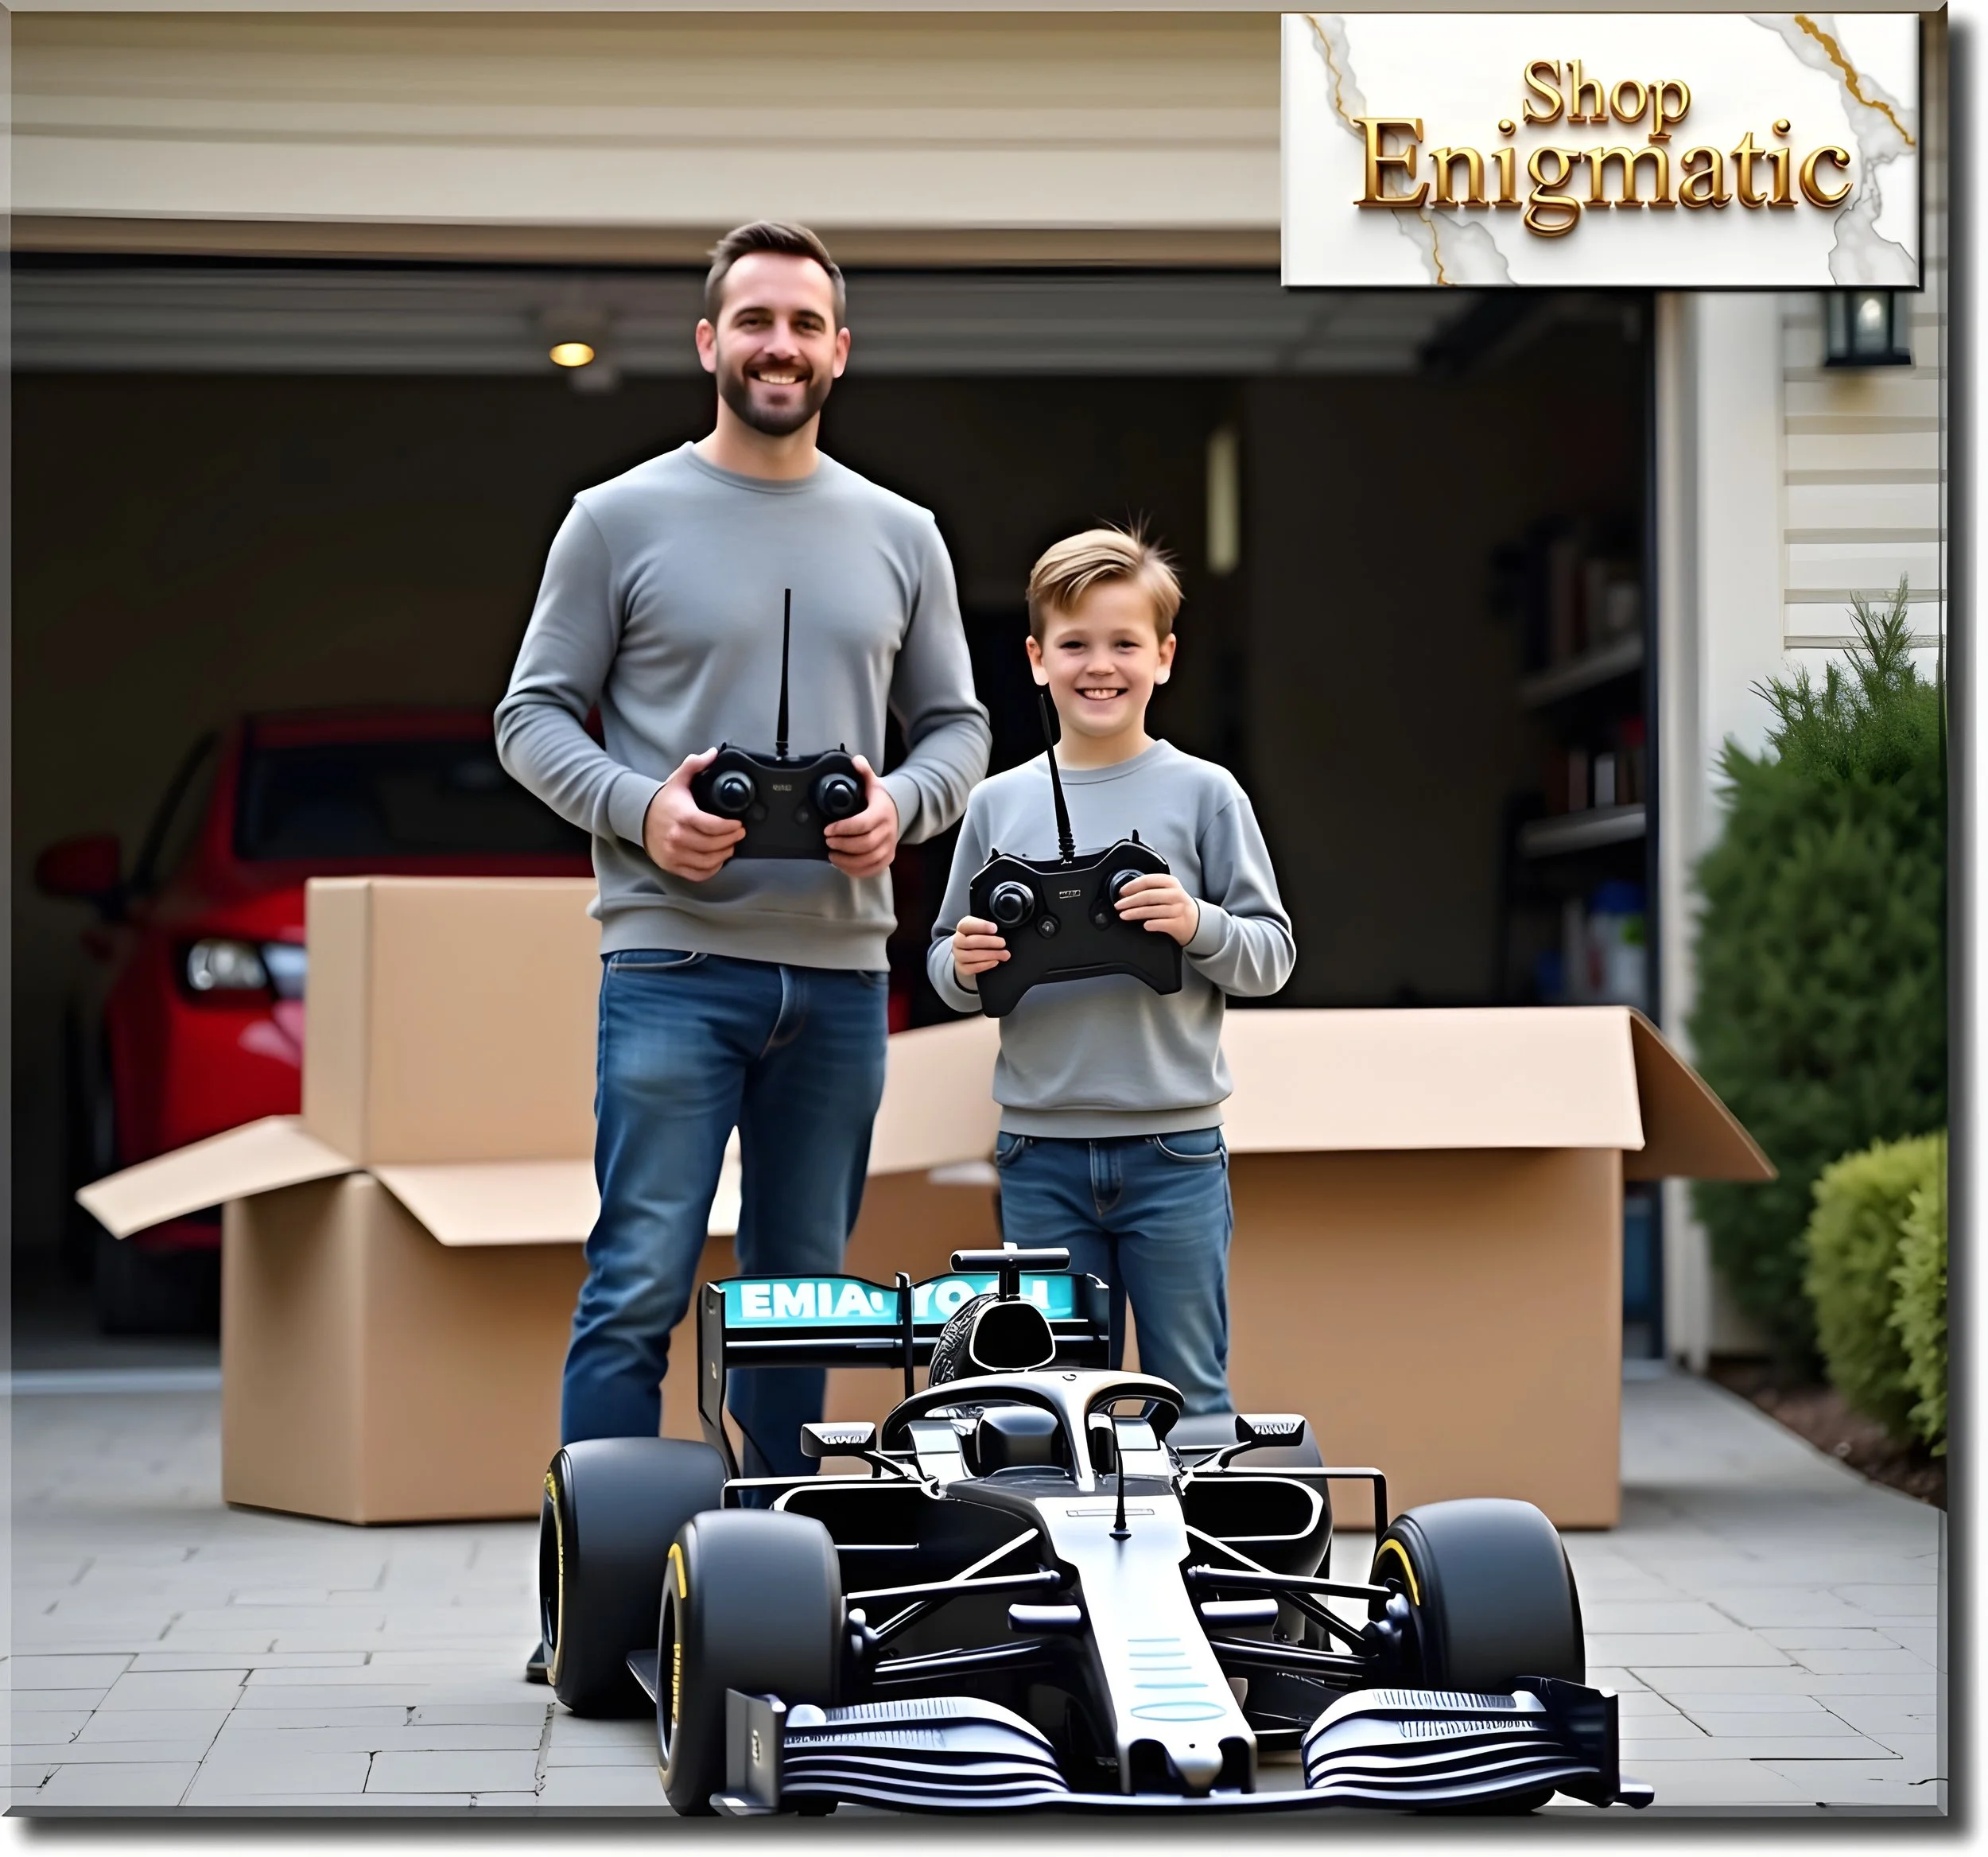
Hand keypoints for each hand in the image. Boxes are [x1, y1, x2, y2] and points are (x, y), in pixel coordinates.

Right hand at [642, 749, 744, 880]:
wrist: (637, 817)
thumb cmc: (663, 800)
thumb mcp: (678, 779)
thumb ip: (695, 765)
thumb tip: (713, 753)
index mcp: (682, 816)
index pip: (713, 826)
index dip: (730, 827)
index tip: (739, 824)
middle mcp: (677, 837)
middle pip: (713, 845)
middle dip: (731, 840)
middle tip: (739, 834)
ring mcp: (674, 854)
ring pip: (708, 861)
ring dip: (724, 855)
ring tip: (730, 846)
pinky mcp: (672, 865)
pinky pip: (697, 874)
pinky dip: (711, 870)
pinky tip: (717, 860)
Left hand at [823, 755, 899, 877]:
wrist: (898, 814)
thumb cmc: (879, 801)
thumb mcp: (873, 784)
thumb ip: (864, 772)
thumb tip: (855, 760)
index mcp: (881, 813)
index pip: (862, 824)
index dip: (842, 828)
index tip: (827, 829)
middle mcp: (888, 832)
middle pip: (864, 844)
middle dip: (842, 844)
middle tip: (827, 841)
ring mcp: (889, 848)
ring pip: (867, 860)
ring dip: (846, 860)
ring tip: (832, 854)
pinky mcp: (887, 859)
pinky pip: (871, 870)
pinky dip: (855, 870)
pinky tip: (842, 865)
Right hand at [951, 915, 1010, 983]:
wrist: (968, 952)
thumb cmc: (979, 937)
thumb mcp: (982, 928)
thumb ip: (988, 927)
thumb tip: (1003, 929)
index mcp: (962, 928)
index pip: (967, 925)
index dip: (981, 926)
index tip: (995, 928)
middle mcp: (957, 941)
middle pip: (970, 942)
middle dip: (989, 942)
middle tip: (1003, 943)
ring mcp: (958, 955)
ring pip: (971, 956)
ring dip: (990, 955)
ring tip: (1004, 954)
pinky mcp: (961, 968)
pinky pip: (972, 968)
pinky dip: (985, 965)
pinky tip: (995, 961)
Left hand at [1114, 872, 1200, 945]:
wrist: (1197, 922)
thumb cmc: (1177, 906)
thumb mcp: (1169, 891)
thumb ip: (1153, 888)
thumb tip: (1127, 893)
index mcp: (1172, 883)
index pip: (1149, 880)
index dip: (1133, 886)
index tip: (1122, 892)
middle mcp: (1176, 895)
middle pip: (1148, 896)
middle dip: (1130, 901)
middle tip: (1118, 905)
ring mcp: (1179, 910)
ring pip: (1152, 911)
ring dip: (1135, 913)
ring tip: (1124, 915)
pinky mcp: (1179, 924)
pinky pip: (1161, 924)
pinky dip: (1151, 924)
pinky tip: (1144, 925)